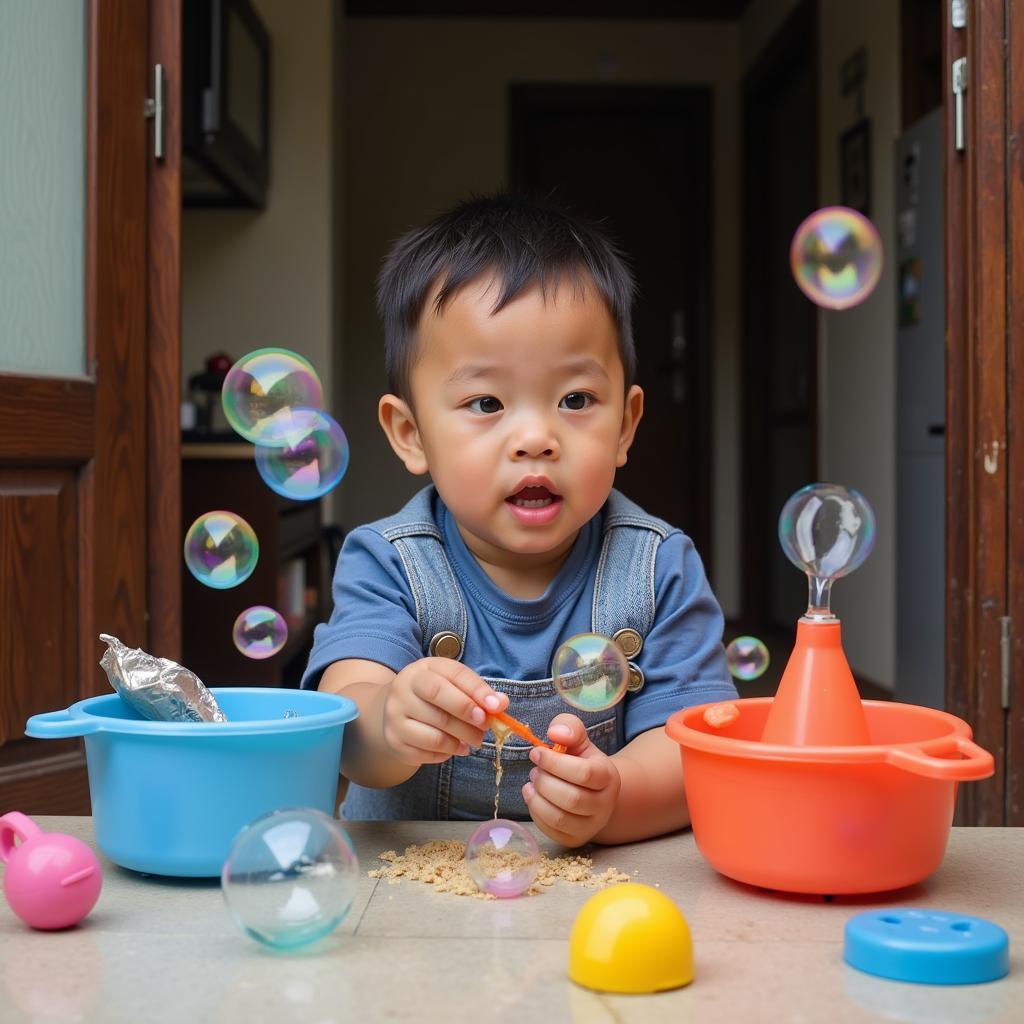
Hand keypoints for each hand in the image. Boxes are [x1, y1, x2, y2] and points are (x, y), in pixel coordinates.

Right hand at [381, 657, 507, 766]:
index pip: (453, 673)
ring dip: (461, 740)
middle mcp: (404, 687)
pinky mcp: (394, 740)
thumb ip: (477, 692)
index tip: (496, 706)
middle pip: (438, 696)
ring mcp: (395, 714)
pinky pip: (426, 752)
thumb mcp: (453, 685)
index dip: (477, 690)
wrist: (395, 710)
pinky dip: (447, 753)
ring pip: (434, 732)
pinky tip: (455, 748)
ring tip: (474, 741)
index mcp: (423, 669)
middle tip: (485, 726)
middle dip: (468, 713)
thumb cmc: (433, 696)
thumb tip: (501, 704)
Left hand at [522, 713, 620, 847]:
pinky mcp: (575, 839)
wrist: (593, 792)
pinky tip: (533, 796)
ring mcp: (591, 825)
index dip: (554, 762)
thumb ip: (569, 728)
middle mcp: (605, 804)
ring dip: (538, 798)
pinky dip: (536, 812)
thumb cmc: (581, 761)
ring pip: (560, 818)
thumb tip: (555, 733)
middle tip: (534, 771)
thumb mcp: (579, 740)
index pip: (583, 773)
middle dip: (544, 782)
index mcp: (608, 776)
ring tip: (532, 783)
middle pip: (571, 799)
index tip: (536, 753)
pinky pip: (551, 830)